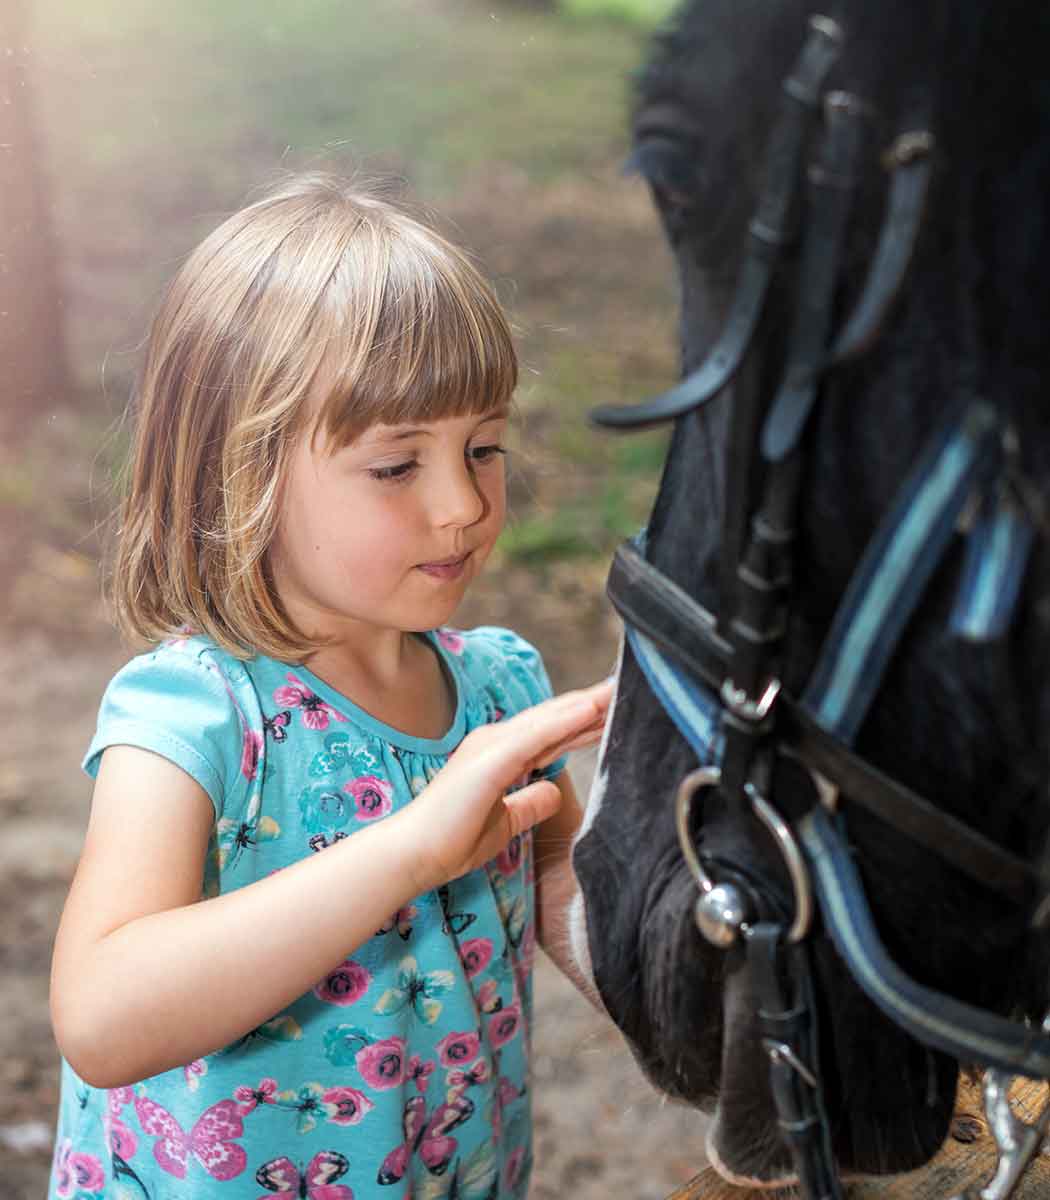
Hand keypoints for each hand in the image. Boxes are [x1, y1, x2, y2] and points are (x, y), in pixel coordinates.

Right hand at [402, 679, 612, 891]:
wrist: (413, 855)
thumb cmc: (451, 841)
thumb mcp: (505, 823)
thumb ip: (529, 803)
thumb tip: (554, 790)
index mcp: (500, 754)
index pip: (553, 733)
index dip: (585, 722)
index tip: (617, 711)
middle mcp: (497, 742)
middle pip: (555, 719)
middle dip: (592, 706)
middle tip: (628, 688)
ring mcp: (492, 746)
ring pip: (550, 719)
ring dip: (586, 704)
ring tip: (619, 689)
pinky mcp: (491, 760)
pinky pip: (536, 736)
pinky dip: (564, 720)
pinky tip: (591, 709)